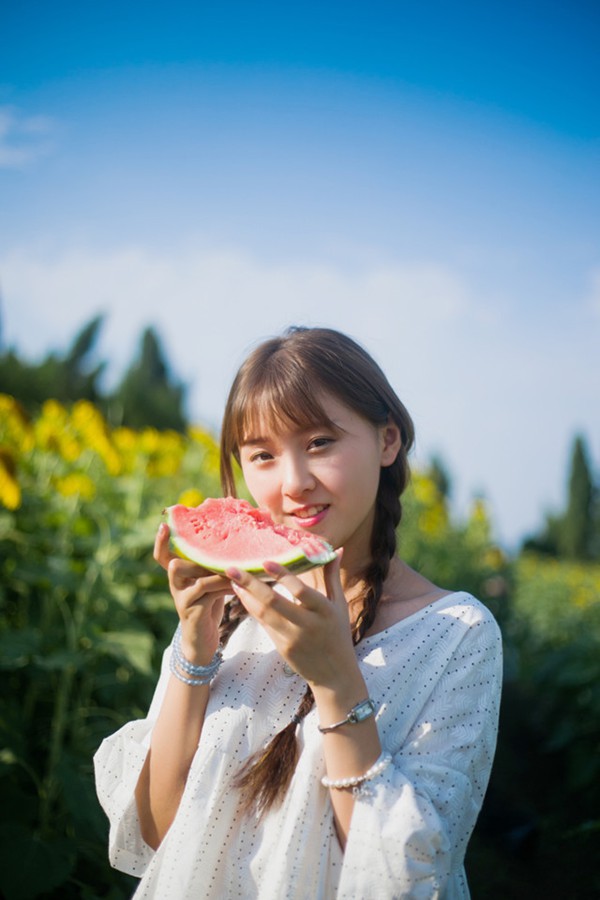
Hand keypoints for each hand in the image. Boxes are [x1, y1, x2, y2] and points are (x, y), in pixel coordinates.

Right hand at [154, 522, 229, 663]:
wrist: (202, 639)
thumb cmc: (208, 605)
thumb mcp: (207, 582)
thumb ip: (209, 566)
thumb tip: (230, 542)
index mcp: (178, 575)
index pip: (162, 555)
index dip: (161, 541)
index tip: (163, 524)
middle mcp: (175, 585)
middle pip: (175, 564)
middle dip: (197, 557)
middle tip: (219, 555)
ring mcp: (182, 599)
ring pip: (200, 578)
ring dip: (220, 574)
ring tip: (237, 570)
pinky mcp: (192, 611)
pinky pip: (210, 593)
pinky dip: (226, 587)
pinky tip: (238, 586)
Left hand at [225, 552, 359, 689]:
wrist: (334, 675)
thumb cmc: (338, 634)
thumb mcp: (339, 605)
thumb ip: (332, 576)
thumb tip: (335, 548)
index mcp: (323, 610)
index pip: (300, 591)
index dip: (283, 576)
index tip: (265, 562)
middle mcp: (307, 624)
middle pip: (273, 602)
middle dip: (250, 584)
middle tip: (231, 568)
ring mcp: (292, 638)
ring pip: (263, 614)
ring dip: (245, 596)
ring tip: (232, 580)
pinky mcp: (282, 647)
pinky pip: (264, 625)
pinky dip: (252, 609)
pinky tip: (243, 596)